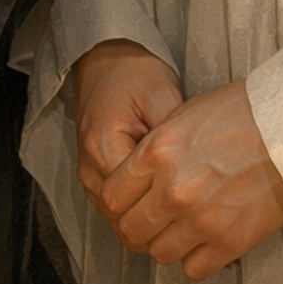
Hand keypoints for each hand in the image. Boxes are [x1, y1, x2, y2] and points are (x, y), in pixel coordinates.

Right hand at [74, 40, 184, 209]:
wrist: (108, 63)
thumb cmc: (136, 75)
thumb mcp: (162, 95)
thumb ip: (173, 136)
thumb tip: (195, 173)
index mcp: (103, 145)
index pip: (131, 200)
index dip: (163, 203)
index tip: (189, 195)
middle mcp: (89, 166)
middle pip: (122, 217)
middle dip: (156, 218)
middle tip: (188, 207)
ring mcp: (87, 175)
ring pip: (116, 220)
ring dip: (145, 217)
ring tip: (176, 204)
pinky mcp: (93, 178)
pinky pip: (113, 210)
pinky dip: (136, 210)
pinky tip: (160, 198)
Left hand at [98, 77, 282, 281]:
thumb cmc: (243, 111)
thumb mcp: (187, 114)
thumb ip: (157, 148)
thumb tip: (142, 175)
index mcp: (157, 152)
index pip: (112, 195)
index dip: (120, 200)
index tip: (132, 200)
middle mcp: (172, 189)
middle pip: (132, 230)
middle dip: (140, 226)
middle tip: (157, 219)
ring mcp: (200, 219)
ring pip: (160, 254)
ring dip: (168, 243)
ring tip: (185, 228)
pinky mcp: (229, 241)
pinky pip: (193, 269)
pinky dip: (196, 259)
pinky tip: (207, 240)